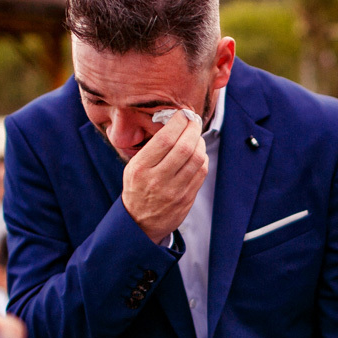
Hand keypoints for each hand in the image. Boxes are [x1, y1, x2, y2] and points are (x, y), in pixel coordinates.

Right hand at [121, 110, 207, 242]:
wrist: (139, 223)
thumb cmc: (137, 189)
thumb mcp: (134, 167)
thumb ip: (152, 148)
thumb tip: (174, 123)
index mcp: (140, 168)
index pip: (165, 139)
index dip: (178, 122)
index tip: (183, 114)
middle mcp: (157, 179)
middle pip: (185, 147)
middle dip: (193, 129)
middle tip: (193, 121)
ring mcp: (174, 191)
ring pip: (197, 159)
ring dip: (200, 142)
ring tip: (196, 136)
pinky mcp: (186, 199)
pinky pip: (201, 173)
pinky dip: (203, 158)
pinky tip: (198, 153)